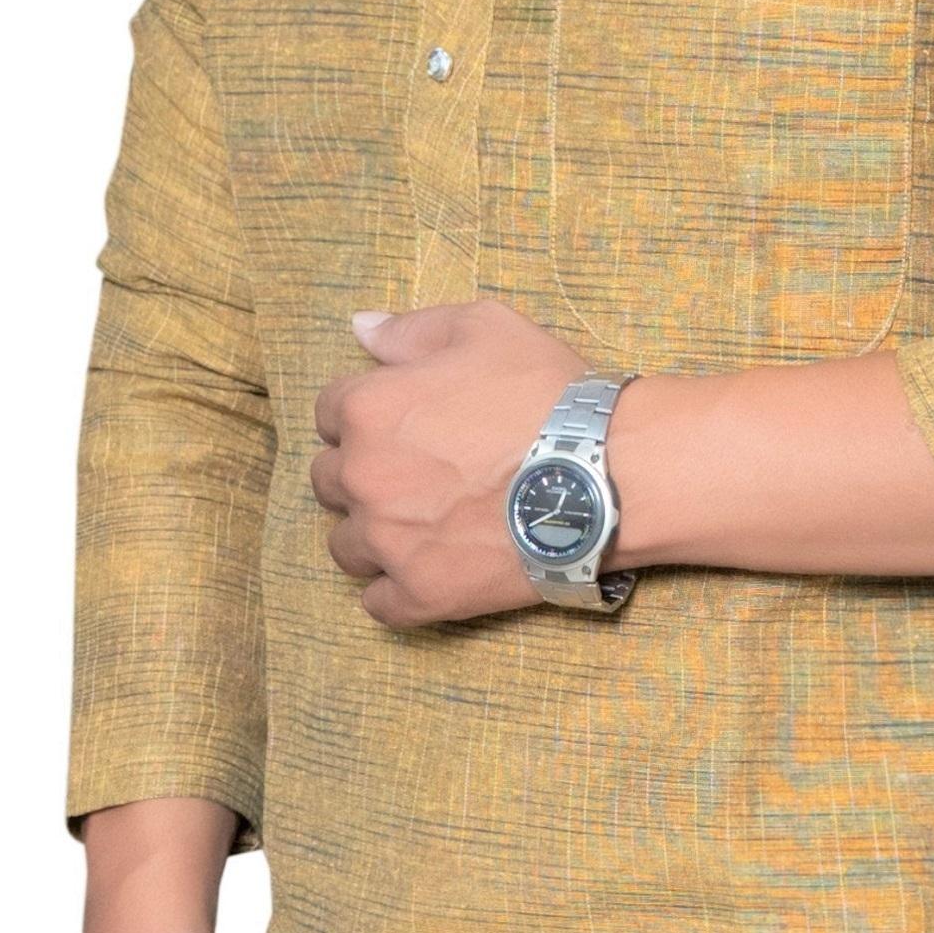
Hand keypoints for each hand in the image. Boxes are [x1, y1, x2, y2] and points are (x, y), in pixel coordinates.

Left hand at [311, 297, 600, 624]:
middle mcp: (363, 477)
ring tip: (418, 527)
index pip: (329, 413)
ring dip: (371, 535)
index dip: (365, 414)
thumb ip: (412, 330)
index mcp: (368, 408)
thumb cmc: (547, 394)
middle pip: (329, 481)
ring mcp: (388, 542)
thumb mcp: (485, 329)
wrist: (605, 474)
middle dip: (362, 474)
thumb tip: (361, 328)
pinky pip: (378, 604)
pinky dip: (394, 591)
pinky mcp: (420, 593)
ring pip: (346, 546)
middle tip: (414, 473)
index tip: (401, 423)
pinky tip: (423, 572)